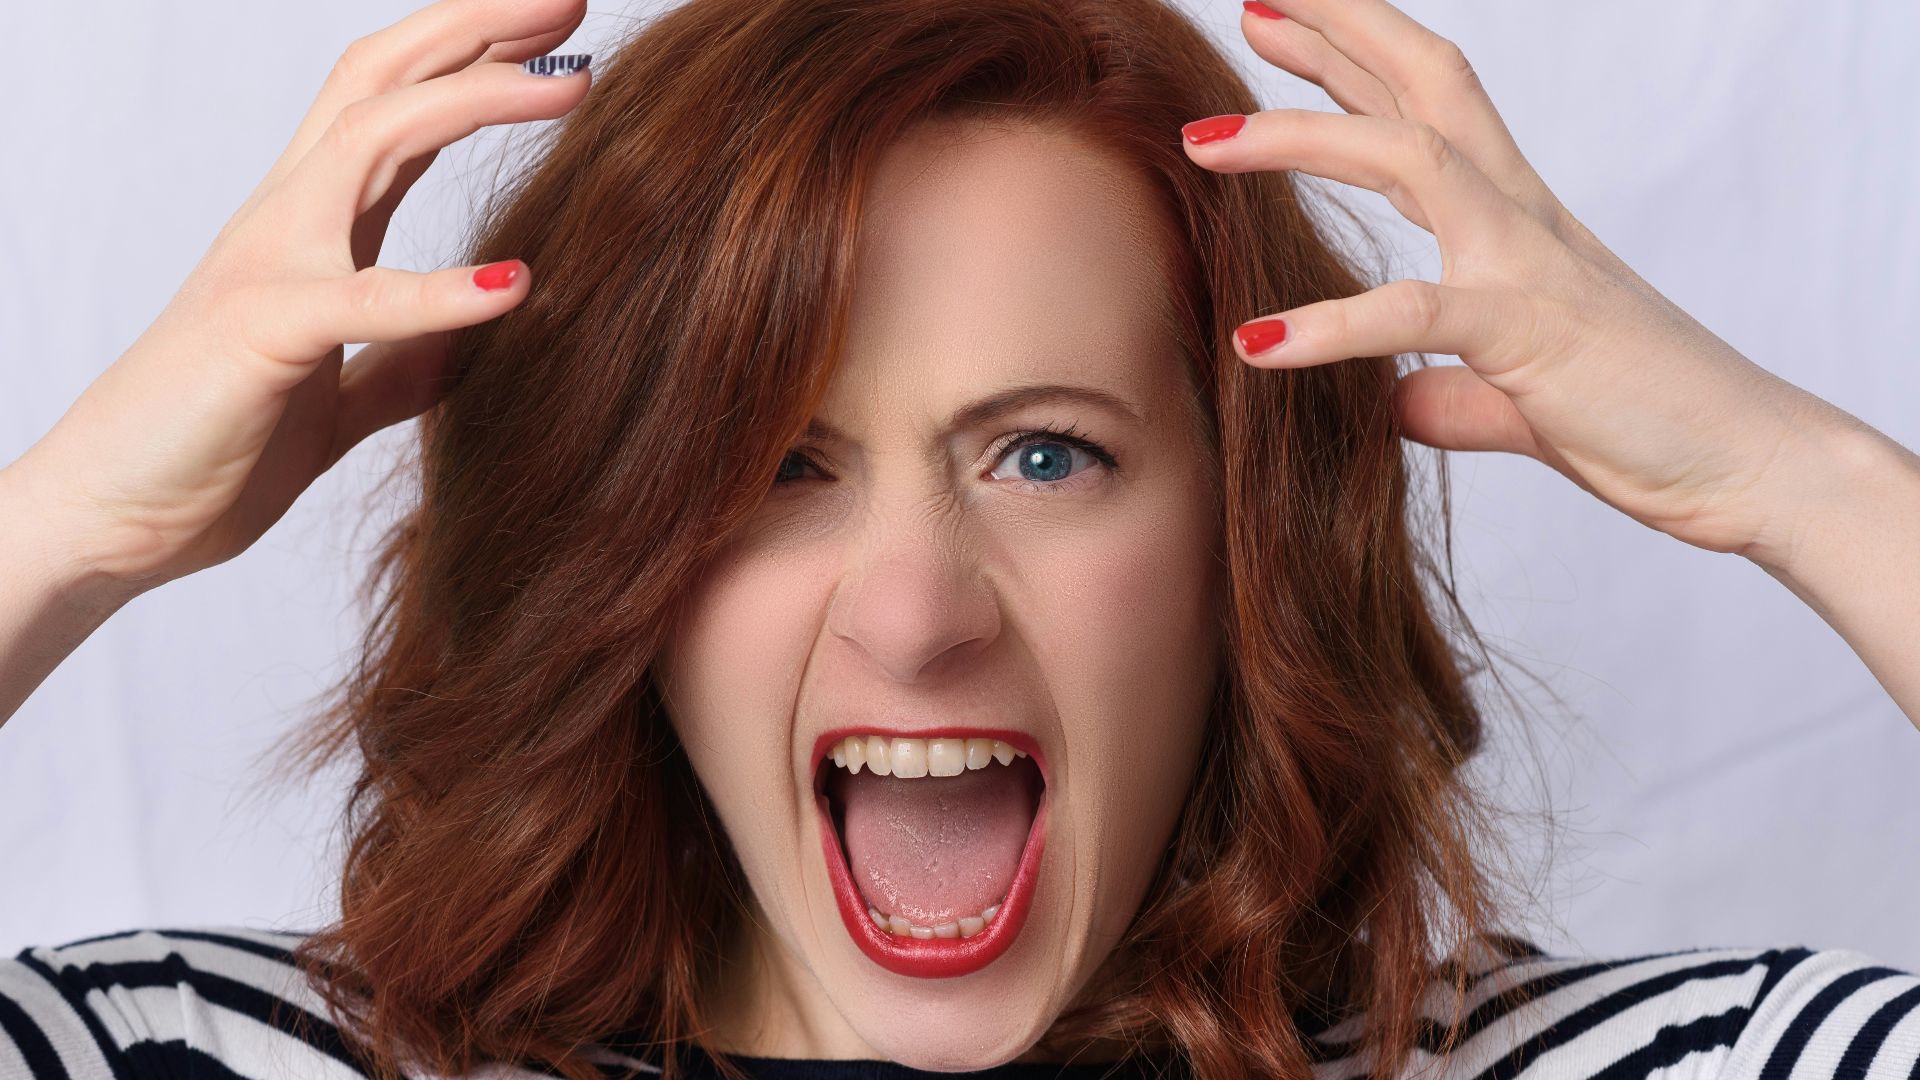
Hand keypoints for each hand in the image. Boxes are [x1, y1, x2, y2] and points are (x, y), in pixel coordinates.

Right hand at [4, 0, 591, 595]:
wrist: (110, 519)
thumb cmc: (208, 447)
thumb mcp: (333, 396)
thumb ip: (400, 362)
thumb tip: (474, 340)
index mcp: (309, 229)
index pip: (396, 107)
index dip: (474, 60)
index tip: (560, 40)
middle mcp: (287, 221)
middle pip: (382, 80)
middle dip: (476, 29)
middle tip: (570, 0)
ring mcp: (268, 265)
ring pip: (371, 138)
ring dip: (475, 102)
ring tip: (572, 91)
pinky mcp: (262, 336)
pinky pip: (359, 301)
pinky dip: (442, 292)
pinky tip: (516, 285)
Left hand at [1181, 0, 1869, 567]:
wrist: (1749, 464)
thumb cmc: (1646, 419)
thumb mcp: (1518, 398)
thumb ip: (1450, 392)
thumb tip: (1398, 403)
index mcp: (1518, 221)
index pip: (1426, 110)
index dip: (1352, 61)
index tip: (1278, 22)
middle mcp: (1521, 218)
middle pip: (1424, 84)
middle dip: (1338, 32)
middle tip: (1251, 0)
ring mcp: (1528, 264)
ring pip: (1408, 156)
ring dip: (1298, 139)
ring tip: (1200, 139)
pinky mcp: (1530, 333)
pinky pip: (1415, 314)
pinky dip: (1330, 326)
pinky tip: (1257, 342)